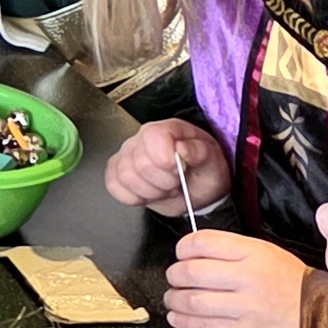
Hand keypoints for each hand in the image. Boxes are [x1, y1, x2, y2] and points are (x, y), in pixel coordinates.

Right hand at [103, 117, 232, 214]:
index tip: (178, 171)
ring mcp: (126, 155)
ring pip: (125, 177)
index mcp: (167, 130)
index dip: (164, 159)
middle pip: (139, 163)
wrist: (195, 189)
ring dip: (149, 192)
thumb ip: (200, 152)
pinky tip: (147, 193)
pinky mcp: (116, 171)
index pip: (153, 136)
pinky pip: (113, 185)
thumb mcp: (213, 162)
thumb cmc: (203, 172)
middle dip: (162, 182)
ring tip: (163, 189)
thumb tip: (181, 148)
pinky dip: (133, 196)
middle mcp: (142, 139)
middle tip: (176, 183)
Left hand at [164, 227, 314, 327]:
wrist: (325, 318)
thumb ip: (233, 252)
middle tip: (174, 279)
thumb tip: (195, 254)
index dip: (182, 249)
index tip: (181, 255)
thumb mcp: (268, 254)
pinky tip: (178, 318)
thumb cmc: (292, 285)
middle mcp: (247, 277)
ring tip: (173, 300)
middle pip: (190, 271)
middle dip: (174, 276)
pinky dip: (182, 321)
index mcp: (252, 252)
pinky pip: (202, 326)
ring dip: (174, 300)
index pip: (201, 242)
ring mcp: (245, 307)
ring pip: (192, 301)